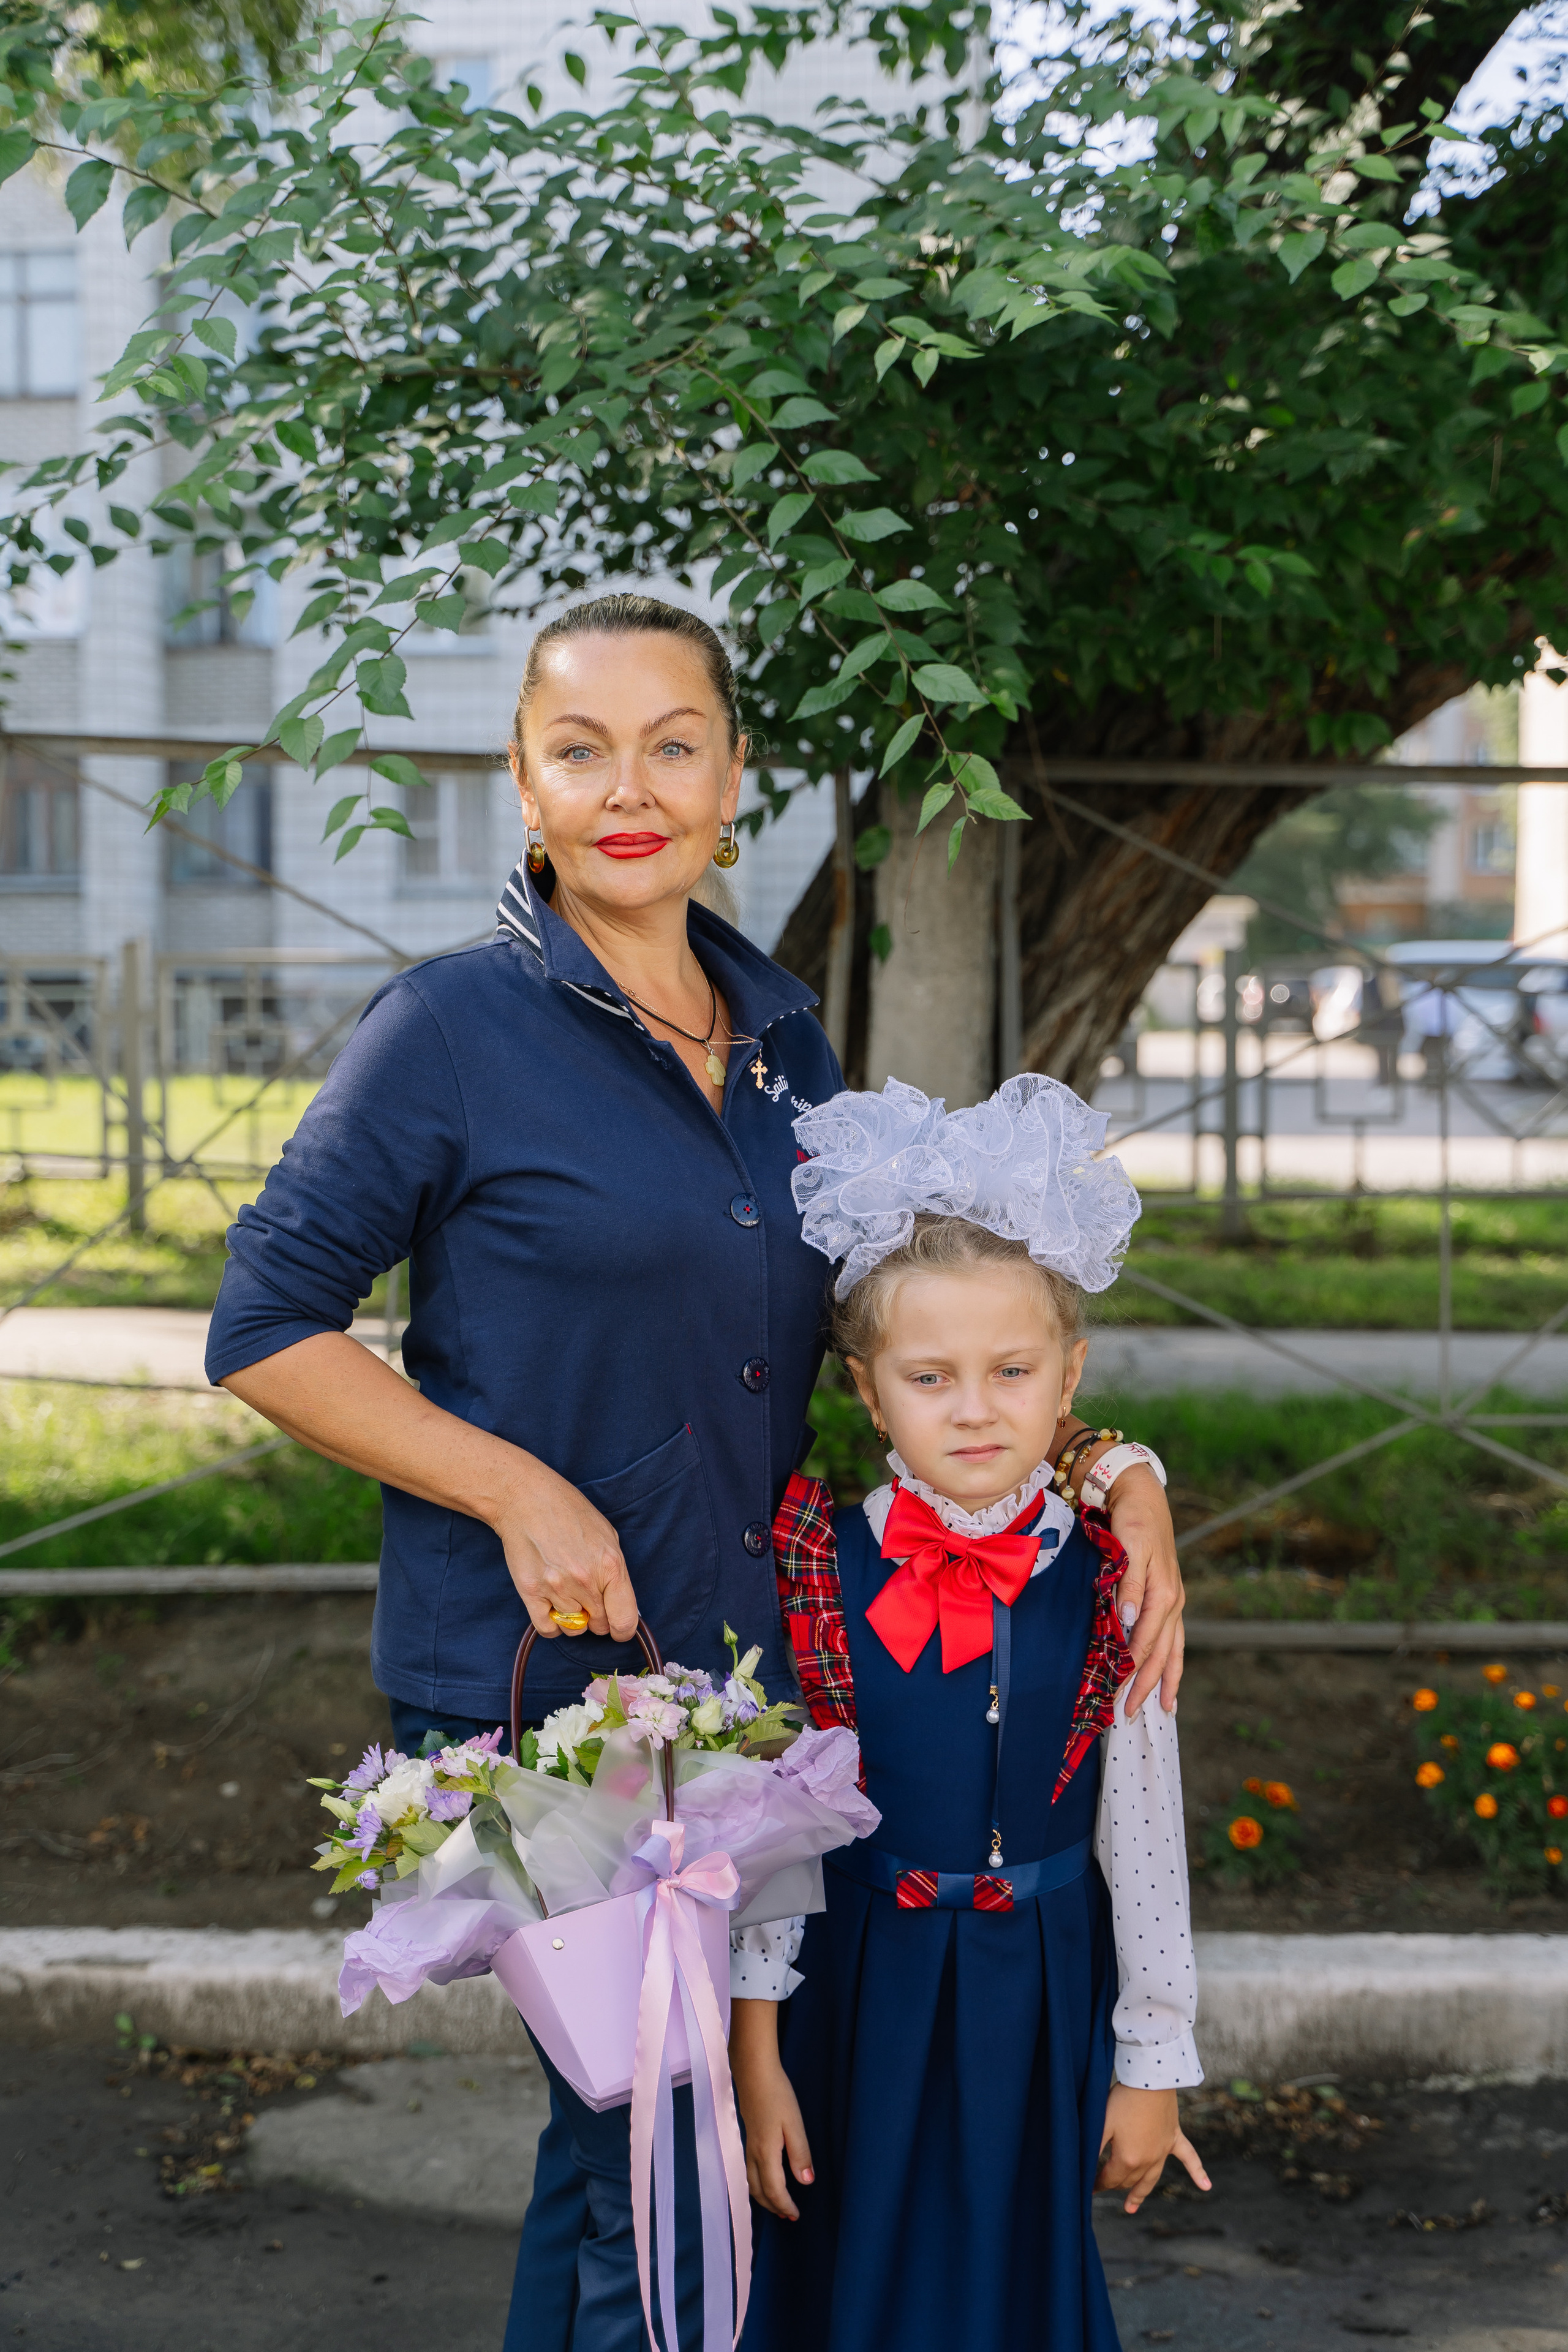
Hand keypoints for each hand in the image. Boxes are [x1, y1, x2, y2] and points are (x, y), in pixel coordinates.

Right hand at [492, 1458, 638, 1640]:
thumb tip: (620, 1605)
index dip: (623, 1629)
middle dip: (597, 1617)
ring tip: (566, 1591)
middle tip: (587, 1597)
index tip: (618, 1628)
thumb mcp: (608, 1536)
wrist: (527, 1499)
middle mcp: (585, 1580)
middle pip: (599, 1626)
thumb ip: (616, 1574)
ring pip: (574, 1629)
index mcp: (610, 1565)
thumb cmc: (570, 1513)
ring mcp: (556, 1588)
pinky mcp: (531, 1592)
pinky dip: (552, 1624)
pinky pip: (548, 1629)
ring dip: (573, 1618)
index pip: (625, 1620)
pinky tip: (552, 1605)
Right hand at [730, 2000, 813, 2219]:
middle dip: (773, 2206)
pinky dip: (758, 2183)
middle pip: (759, 2190)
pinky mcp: (748, 2135)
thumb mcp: (794, 2124)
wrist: (753, 2071)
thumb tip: (806, 2182)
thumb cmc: (777, 2094)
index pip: (774, 2190)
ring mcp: (748, 2144)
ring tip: (777, 2204)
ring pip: (751, 2181)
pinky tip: (767, 2177)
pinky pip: (750, 2170)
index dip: (784, 2205)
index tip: (796, 2216)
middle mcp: (754, 2153)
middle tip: (788, 2216)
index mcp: (766, 2153)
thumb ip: (800, 2154)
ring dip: (764, 2197)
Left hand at [1095, 2083, 1209, 2214]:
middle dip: (1114, 2185)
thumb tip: (1084, 2168)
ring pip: (1151, 2179)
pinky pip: (1189, 2158)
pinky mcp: (1174, 2137)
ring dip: (1140, 2194)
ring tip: (1130, 2208)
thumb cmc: (1123, 2100)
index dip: (1098, 2184)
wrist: (1150, 2079)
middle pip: (1128, 2180)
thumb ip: (1094, 2149)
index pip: (1111, 2179)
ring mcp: (1163, 2150)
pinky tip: (1206, 2186)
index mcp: (1129, 2159)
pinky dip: (1198, 2173)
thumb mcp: (1102, 2124)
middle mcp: (1148, 2160)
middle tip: (1101, 2186)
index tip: (1087, 2188)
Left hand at [1103, 1463, 1184, 1716]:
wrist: (1142, 1498)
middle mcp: (1172, 1602)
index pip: (1145, 1641)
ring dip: (1165, 1681)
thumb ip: (1129, 1585)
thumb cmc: (1133, 1521)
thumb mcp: (1130, 1548)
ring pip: (1172, 1651)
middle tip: (1127, 1714)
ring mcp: (1173, 1602)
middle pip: (1161, 1654)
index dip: (1131, 1670)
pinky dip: (1171, 1662)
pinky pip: (1173, 1639)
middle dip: (1146, 1686)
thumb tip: (1129, 1620)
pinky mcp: (1169, 1599)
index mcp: (1163, 1593)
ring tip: (1163, 1710)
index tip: (1116, 1694)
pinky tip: (1169, 1679)